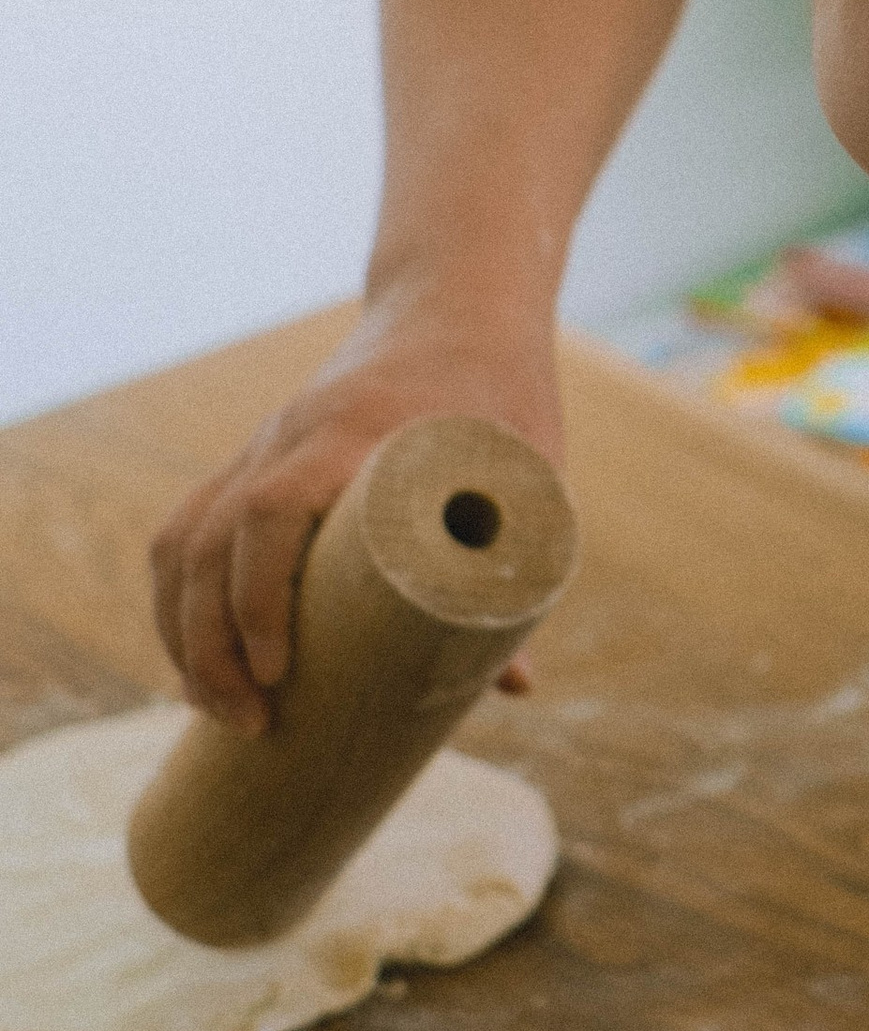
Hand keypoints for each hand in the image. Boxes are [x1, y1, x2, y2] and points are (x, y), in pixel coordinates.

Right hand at [148, 284, 563, 736]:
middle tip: (254, 722)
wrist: (457, 308)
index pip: (273, 507)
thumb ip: (513, 573)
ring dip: (184, 632)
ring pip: (185, 540)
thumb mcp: (527, 476)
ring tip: (219, 711)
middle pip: (212, 539)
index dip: (261, 594)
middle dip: (213, 644)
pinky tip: (196, 661)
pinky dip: (180, 600)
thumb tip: (517, 689)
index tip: (280, 671)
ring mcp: (263, 446)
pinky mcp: (254, 462)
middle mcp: (292, 436)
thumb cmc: (503, 398)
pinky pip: (188, 530)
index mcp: (358, 431)